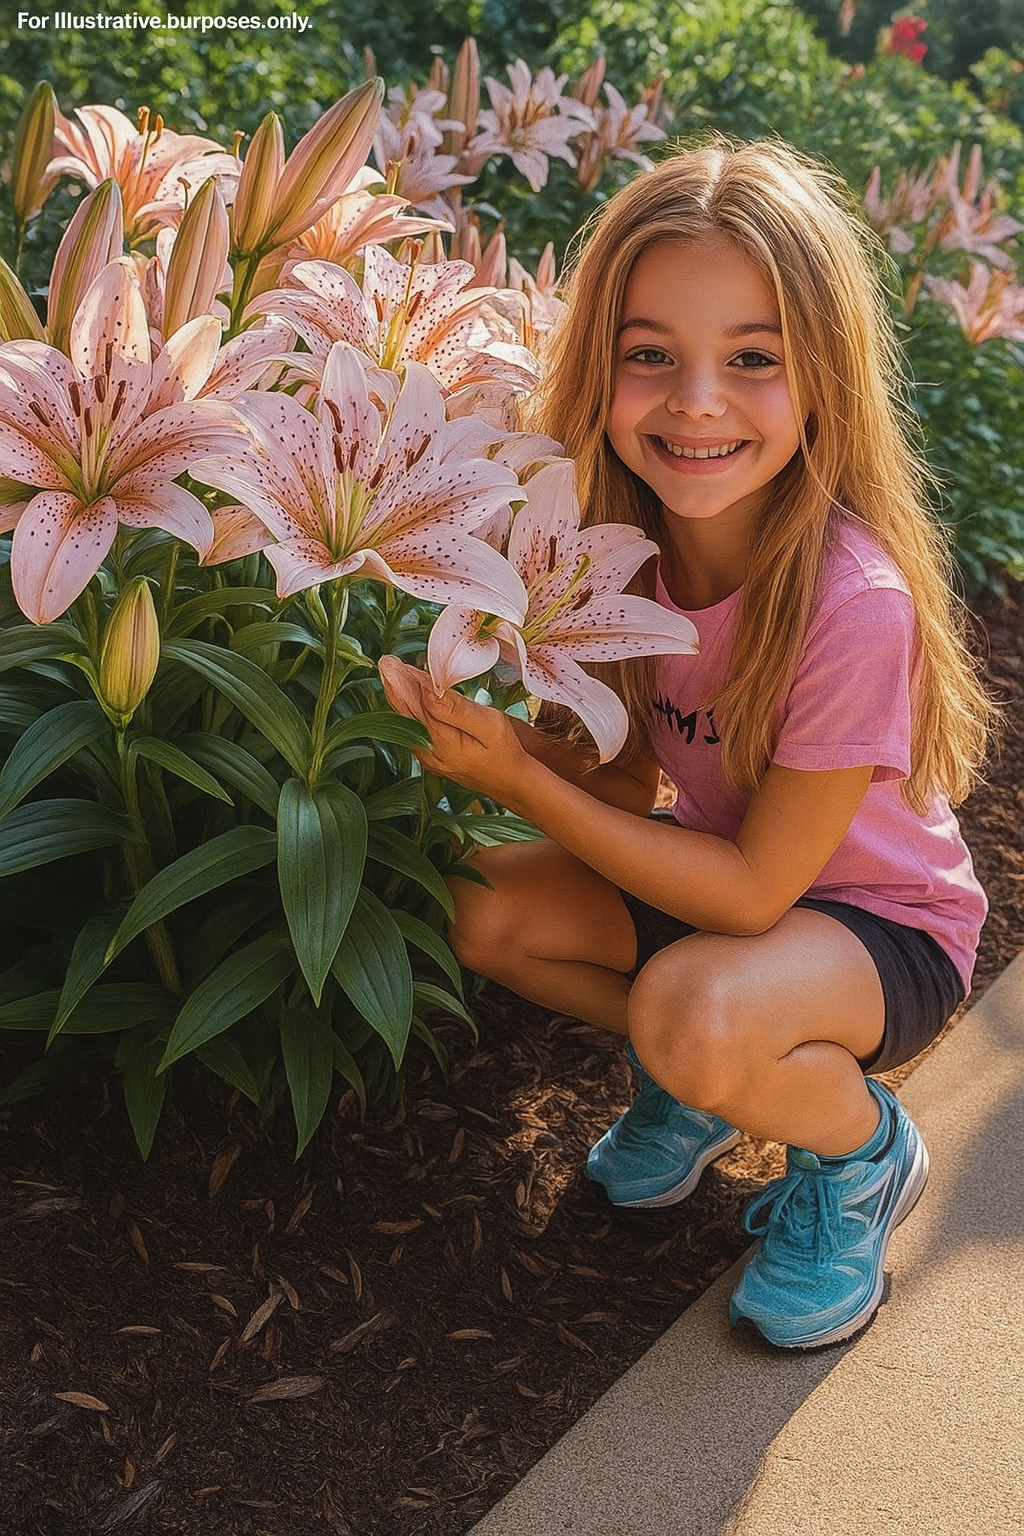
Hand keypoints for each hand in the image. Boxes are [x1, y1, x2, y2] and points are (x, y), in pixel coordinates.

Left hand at [378, 655, 528, 805]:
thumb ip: (457, 710)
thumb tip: (429, 691)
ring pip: (409, 721)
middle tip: (386, 662)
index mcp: (441, 743)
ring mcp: (429, 757)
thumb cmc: (506, 752)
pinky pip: (417, 728)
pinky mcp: (433, 756)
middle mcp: (429, 752)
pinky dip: (412, 707)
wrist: (512, 782)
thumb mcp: (489, 727)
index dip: (403, 683)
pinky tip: (412, 692)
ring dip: (402, 695)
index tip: (391, 662)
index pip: (415, 707)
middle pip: (406, 714)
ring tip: (394, 670)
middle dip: (395, 686)